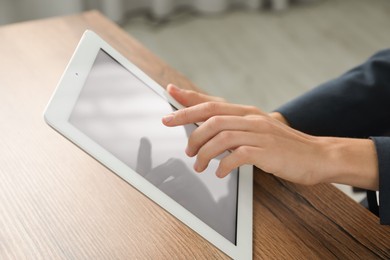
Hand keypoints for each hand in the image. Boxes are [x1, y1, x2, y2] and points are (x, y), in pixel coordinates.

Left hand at [162, 85, 378, 189]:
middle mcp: (251, 118)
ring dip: (204, 152)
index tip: (171, 94)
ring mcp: (259, 133)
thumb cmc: (285, 146)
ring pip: (221, 136)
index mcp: (248, 112)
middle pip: (211, 116)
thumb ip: (237, 128)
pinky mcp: (266, 151)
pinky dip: (223, 165)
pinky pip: (237, 155)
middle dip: (189, 126)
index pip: (212, 102)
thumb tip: (211, 130)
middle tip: (182, 146)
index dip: (189, 98)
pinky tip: (220, 173)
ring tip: (199, 165)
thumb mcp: (259, 130)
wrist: (317, 156)